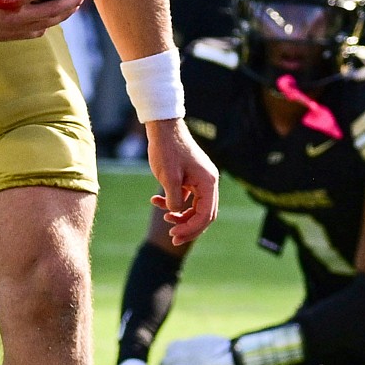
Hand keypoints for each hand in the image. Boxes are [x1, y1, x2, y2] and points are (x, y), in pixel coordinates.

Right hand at [0, 0, 88, 41]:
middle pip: (57, 11)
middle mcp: (18, 17)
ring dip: (65, 13)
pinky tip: (50, 17)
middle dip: (75, 0)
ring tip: (74, 3)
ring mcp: (15, 30)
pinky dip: (47, 24)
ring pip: (49, 24)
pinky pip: (36, 32)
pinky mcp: (9, 37)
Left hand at [145, 118, 218, 247]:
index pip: (205, 215)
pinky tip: (155, 201)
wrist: (163, 127)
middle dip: (188, 227)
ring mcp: (201, 180)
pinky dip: (174, 202)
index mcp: (208, 183)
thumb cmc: (166, 150)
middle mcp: (209, 182)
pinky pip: (187, 197)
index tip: (173, 235)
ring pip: (196, 207)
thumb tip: (177, 213)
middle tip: (172, 237)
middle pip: (204, 214)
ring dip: (181, 215)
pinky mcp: (191, 177)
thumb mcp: (168, 178)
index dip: (191, 229)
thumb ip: (175, 200)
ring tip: (164, 216)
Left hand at [158, 334, 236, 364]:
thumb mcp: (203, 340)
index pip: (169, 348)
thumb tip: (185, 348)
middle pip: (165, 362)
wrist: (232, 353)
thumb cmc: (222, 346)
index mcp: (188, 345)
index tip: (167, 360)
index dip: (167, 355)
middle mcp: (186, 355)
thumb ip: (192, 345)